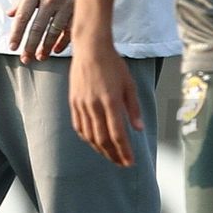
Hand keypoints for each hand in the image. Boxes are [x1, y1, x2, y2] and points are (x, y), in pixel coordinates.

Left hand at [7, 0, 74, 63]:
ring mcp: (65, 3)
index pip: (22, 16)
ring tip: (40, 57)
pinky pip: (70, 28)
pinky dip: (63, 41)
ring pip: (54, 30)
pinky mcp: (78, 6)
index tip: (13, 47)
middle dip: (30, 46)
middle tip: (25, 59)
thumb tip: (9, 15)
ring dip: (46, 46)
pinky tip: (56, 50)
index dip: (17, 34)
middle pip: (38, 27)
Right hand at [69, 39, 142, 166]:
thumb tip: (138, 129)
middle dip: (113, 155)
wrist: (90, 49)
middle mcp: (94, 105)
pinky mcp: (74, 102)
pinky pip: (79, 126)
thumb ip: (133, 108)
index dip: (124, 151)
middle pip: (103, 139)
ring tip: (111, 157)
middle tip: (122, 163)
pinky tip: (95, 143)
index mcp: (110, 100)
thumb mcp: (129, 84)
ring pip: (90, 135)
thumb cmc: (113, 64)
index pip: (117, 134)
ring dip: (101, 150)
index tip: (130, 161)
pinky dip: (87, 138)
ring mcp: (81, 104)